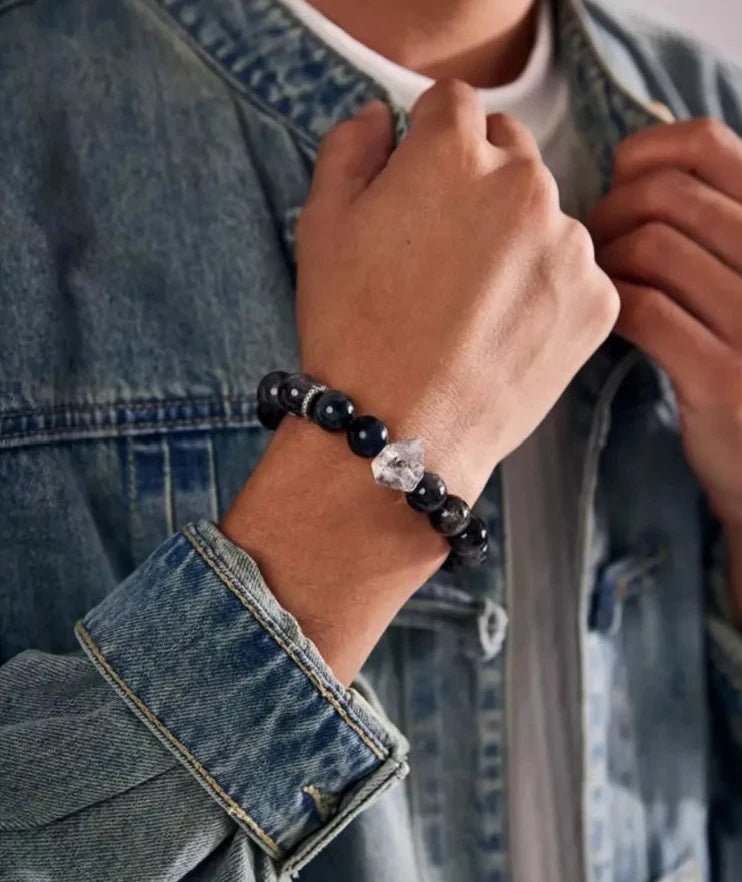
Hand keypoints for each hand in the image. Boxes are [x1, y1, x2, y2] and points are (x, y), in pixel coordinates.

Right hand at [223, 82, 617, 682]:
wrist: (401, 434)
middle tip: (441, 253)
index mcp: (453, 152)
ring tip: (471, 304)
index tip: (419, 183)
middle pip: (508, 152)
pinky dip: (545, 291)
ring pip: (545, 216)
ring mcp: (570, 244)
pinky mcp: (597, 301)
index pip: (454, 104)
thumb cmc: (351, 332)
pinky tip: (503, 330)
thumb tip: (383, 119)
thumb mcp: (320, 226)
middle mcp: (524, 184)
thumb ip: (350, 147)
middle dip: (476, 184)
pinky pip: (574, 273)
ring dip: (515, 239)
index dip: (428, 141)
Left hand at [588, 118, 741, 527]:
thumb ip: (708, 222)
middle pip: (666, 193)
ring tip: (598, 285)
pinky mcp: (724, 375)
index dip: (643, 154)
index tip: (617, 187)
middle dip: (608, 212)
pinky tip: (608, 318)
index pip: (708, 145)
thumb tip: (634, 160)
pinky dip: (611, 303)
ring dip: (604, 260)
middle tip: (592, 247)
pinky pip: (645, 308)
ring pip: (651, 246)